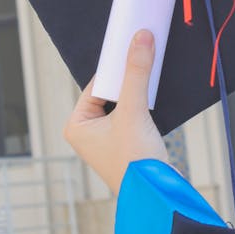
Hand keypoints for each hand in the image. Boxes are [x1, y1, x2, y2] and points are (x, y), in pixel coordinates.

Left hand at [63, 29, 168, 194]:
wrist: (157, 195)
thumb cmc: (134, 162)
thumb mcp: (134, 111)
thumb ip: (136, 73)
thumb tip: (140, 39)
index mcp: (76, 126)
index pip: (95, 85)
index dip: (114, 70)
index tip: (130, 49)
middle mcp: (88, 133)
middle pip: (109, 92)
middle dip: (126, 80)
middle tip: (142, 59)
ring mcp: (107, 140)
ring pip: (122, 102)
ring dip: (136, 91)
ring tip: (150, 77)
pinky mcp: (126, 144)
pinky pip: (132, 114)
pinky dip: (143, 105)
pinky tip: (155, 97)